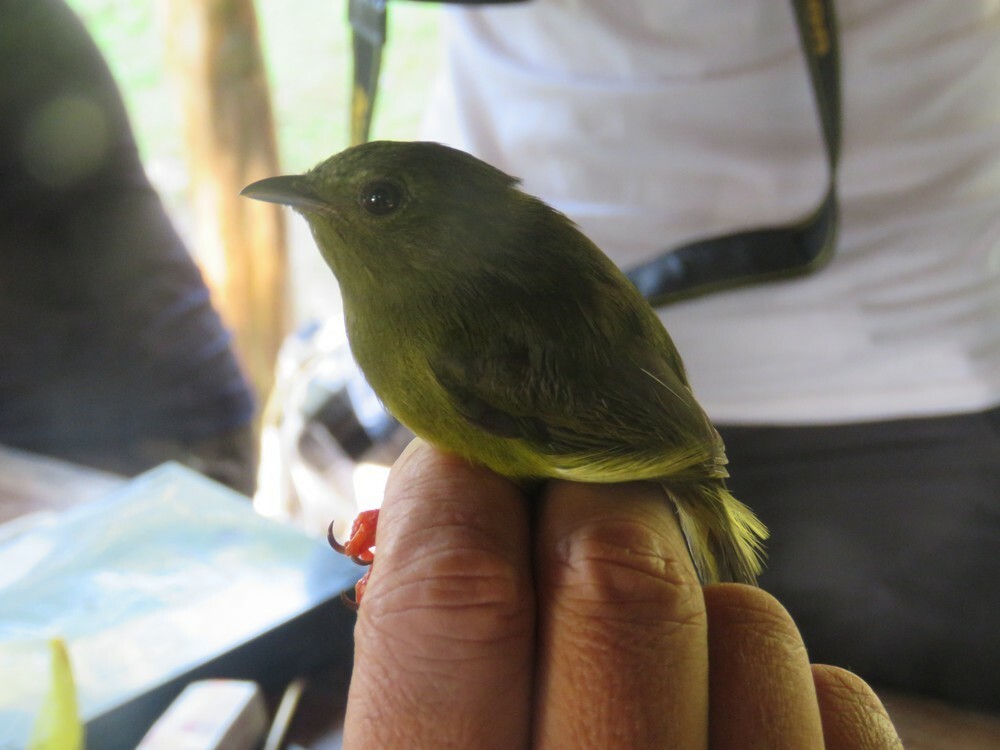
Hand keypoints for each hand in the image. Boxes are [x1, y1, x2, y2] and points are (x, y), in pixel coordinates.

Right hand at [342, 440, 902, 748]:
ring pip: (749, 620)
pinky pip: (838, 697)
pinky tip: (724, 740)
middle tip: (571, 496)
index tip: (473, 455)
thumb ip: (417, 663)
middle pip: (619, 580)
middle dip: (592, 499)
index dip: (462, 488)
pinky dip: (780, 689)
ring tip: (650, 669)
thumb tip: (443, 498)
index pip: (453, 602)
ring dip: (694, 607)